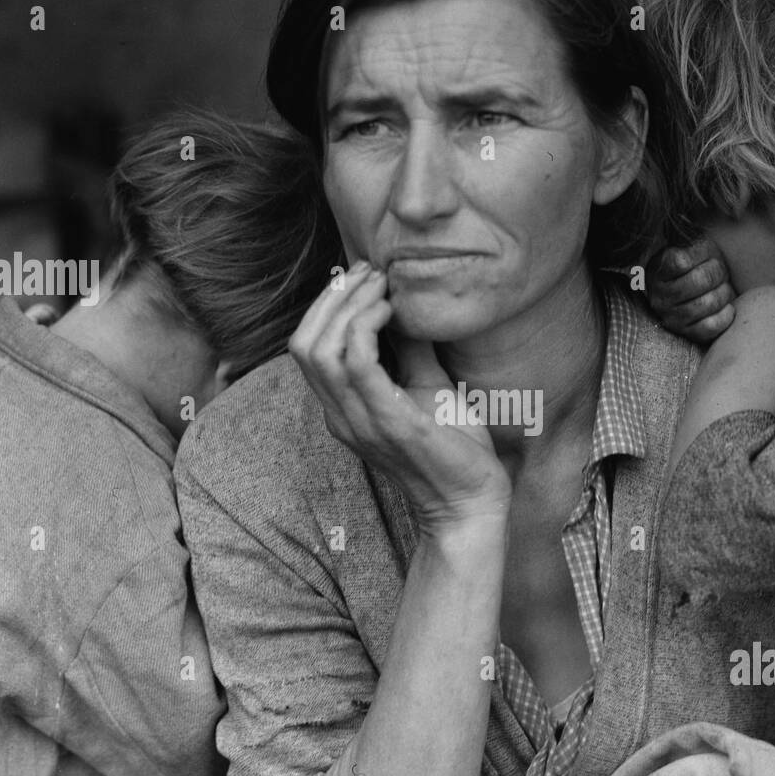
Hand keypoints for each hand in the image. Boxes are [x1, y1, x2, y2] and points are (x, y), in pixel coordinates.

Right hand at [289, 262, 510, 530]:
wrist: (471, 501)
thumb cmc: (453, 447)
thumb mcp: (427, 386)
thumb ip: (410, 349)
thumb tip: (407, 303)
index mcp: (343, 408)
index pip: (306, 347)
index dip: (326, 304)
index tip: (364, 277)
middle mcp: (340, 416)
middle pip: (303, 344)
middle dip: (332, 298)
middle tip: (370, 273)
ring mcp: (359, 422)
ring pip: (320, 350)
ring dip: (348, 306)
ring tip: (382, 287)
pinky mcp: (388, 423)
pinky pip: (357, 364)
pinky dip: (367, 327)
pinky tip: (392, 312)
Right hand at [645, 236, 735, 342]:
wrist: (695, 293)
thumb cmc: (697, 264)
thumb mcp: (689, 244)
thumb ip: (690, 236)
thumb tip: (701, 218)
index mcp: (657, 270)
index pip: (682, 261)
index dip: (703, 254)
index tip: (707, 253)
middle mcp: (659, 296)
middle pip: (700, 280)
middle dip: (719, 272)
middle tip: (721, 272)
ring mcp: (671, 318)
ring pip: (708, 303)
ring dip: (725, 293)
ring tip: (723, 288)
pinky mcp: (687, 334)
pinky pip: (712, 326)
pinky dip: (726, 314)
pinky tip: (726, 307)